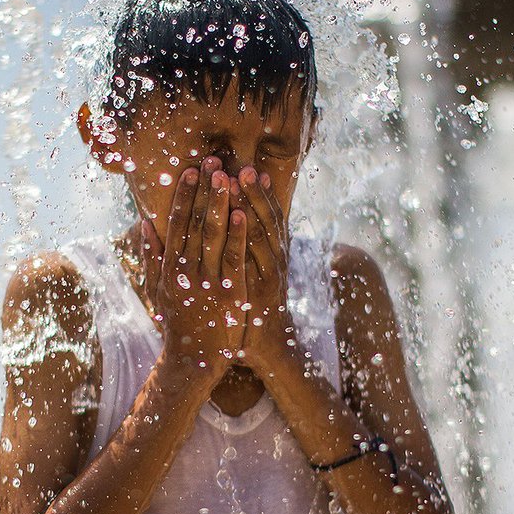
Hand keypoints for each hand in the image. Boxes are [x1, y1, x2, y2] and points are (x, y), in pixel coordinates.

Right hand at [142, 160, 247, 372]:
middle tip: (213, 161)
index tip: (191, 170)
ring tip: (228, 176)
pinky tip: (243, 213)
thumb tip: (144, 224)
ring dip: (221, 203)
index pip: (176, 223)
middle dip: (205, 190)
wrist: (193, 360)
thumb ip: (150, 256)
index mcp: (170, 267)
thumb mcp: (156, 289)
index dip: (185, 195)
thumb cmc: (176, 323)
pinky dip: (238, 235)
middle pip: (196, 223)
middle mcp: (187, 271)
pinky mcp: (230, 294)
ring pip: (215, 235)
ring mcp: (208, 282)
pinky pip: (235, 259)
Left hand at [234, 166, 295, 372]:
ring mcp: (269, 273)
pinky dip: (249, 233)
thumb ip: (249, 252)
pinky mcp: (261, 288)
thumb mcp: (253, 277)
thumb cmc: (254, 312)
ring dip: (251, 201)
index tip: (247, 168)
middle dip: (253, 190)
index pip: (265, 217)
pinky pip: (253, 255)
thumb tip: (240, 223)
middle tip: (242, 165)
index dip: (257, 193)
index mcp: (270, 255)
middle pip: (265, 217)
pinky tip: (241, 214)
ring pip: (261, 229)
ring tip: (239, 177)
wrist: (267, 348)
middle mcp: (274, 259)